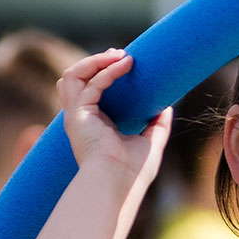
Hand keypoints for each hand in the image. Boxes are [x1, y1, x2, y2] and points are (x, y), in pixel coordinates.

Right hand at [58, 49, 173, 176]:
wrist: (120, 184)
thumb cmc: (133, 172)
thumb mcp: (149, 142)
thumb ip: (156, 124)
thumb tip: (167, 106)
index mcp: (93, 124)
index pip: (89, 90)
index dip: (103, 73)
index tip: (126, 63)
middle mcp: (80, 118)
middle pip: (74, 79)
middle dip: (95, 62)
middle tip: (120, 55)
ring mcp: (76, 116)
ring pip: (72, 76)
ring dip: (95, 61)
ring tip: (120, 55)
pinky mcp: (78, 115)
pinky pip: (89, 84)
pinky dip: (106, 72)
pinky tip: (125, 65)